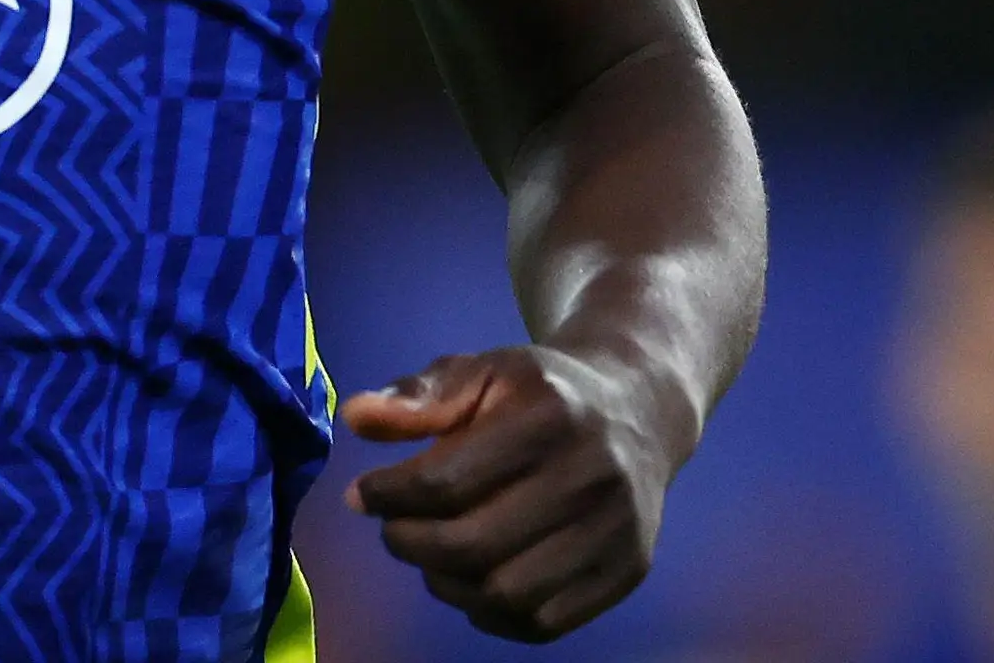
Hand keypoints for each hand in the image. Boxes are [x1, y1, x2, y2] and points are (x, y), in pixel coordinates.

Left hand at [343, 343, 692, 640]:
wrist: (637, 412)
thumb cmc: (540, 392)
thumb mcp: (479, 370)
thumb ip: (417, 395)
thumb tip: (356, 417)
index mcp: (549, 419)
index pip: (447, 481)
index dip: (388, 496)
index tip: (362, 494)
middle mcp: (592, 479)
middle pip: (474, 545)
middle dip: (410, 543)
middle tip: (392, 530)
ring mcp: (617, 533)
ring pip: (509, 595)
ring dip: (447, 584)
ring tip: (429, 555)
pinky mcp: (627, 572)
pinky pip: (544, 622)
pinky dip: (491, 613)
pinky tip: (470, 581)